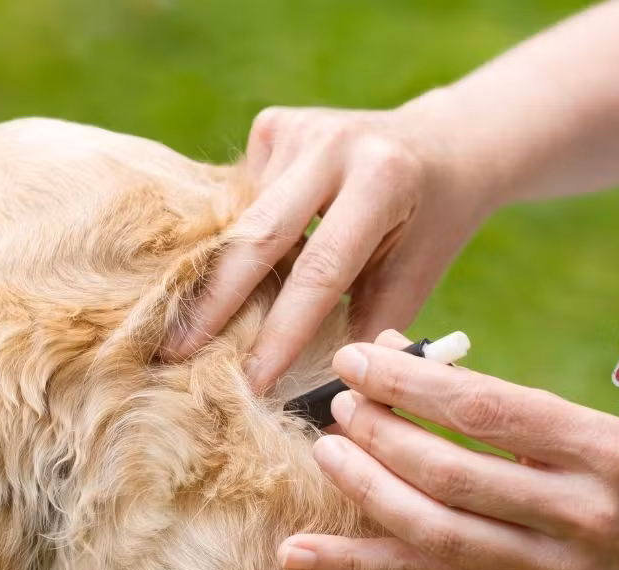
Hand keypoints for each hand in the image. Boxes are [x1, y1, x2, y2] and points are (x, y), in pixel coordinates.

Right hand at [163, 99, 501, 390]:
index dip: (282, 331)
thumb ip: (367, 328)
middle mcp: (333, 143)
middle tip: (176, 354)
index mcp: (381, 180)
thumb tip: (314, 394)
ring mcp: (298, 128)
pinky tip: (234, 267)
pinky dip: (237, 240)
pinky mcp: (274, 125)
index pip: (320, 270)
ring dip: (222, 274)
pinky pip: (241, 199)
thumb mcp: (415, 277)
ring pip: (242, 219)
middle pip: (258, 235)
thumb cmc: (430, 225)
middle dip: (215, 302)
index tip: (252, 381)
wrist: (443, 144)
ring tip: (189, 328)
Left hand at [279, 331, 618, 569]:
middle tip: (340, 403)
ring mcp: (547, 566)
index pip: (487, 409)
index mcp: (599, 447)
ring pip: (436, 531)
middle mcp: (577, 510)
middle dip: (383, 435)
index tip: (358, 357)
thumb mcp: (589, 430)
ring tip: (326, 452)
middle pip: (454, 473)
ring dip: (367, 491)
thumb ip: (502, 405)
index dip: (411, 383)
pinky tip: (299, 552)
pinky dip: (356, 565)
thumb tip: (399, 358)